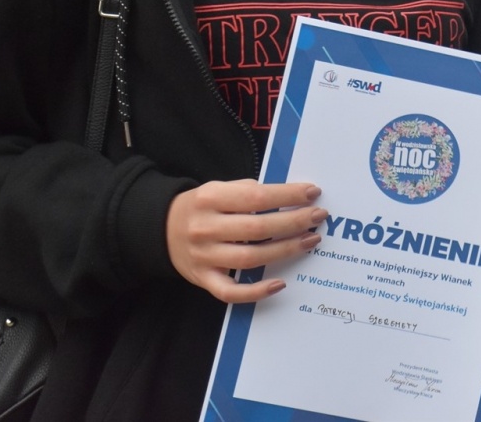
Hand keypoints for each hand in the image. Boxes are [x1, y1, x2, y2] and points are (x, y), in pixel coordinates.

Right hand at [166, 180, 325, 302]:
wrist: (161, 230)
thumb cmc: (202, 207)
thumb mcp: (218, 189)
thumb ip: (248, 191)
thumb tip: (292, 196)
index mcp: (210, 198)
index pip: (255, 197)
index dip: (287, 195)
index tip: (313, 192)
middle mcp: (205, 228)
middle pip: (257, 228)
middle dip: (294, 222)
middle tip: (319, 217)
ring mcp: (203, 257)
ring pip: (250, 259)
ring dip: (285, 250)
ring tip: (311, 240)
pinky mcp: (203, 279)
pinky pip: (230, 292)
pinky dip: (256, 291)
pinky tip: (280, 283)